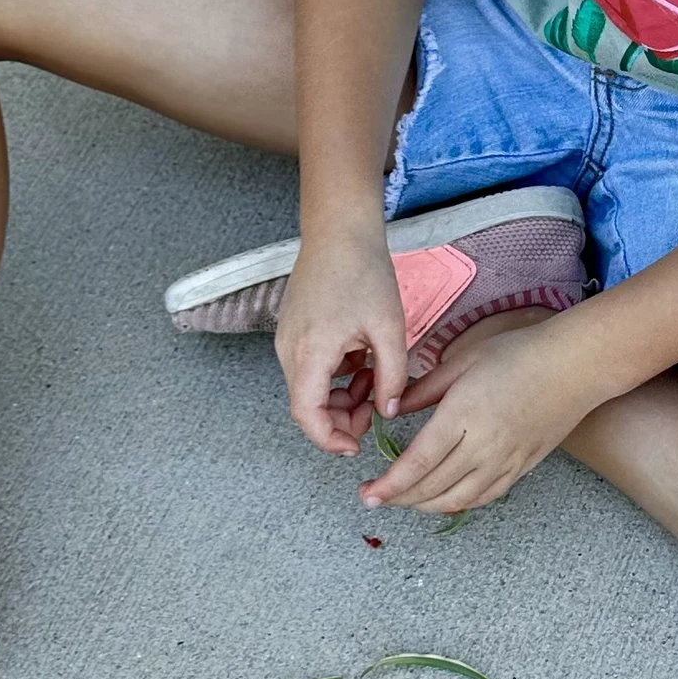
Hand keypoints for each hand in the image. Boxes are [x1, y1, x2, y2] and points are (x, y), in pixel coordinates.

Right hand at [275, 230, 410, 458]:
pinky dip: (333, 376)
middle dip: (340, 417)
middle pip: (306, 406)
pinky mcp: (291, 331)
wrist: (339, 231)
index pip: (306, 415)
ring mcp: (286, 340)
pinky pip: (309, 369)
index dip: (329, 439)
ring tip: (373, 375)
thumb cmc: (363, 272)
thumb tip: (387, 412)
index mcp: (310, 353)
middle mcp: (289, 350)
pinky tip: (360, 358)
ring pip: (308, 388)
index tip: (356, 446)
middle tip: (376, 406)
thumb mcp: (390, 329)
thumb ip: (391, 377)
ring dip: (339, 395)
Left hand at [359, 319, 605, 517]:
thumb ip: (424, 389)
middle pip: (433, 486)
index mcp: (463, 415)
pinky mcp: (522, 467)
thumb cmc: (519, 353)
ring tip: (404, 501)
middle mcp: (483, 445)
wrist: (575, 366)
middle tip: (374, 498)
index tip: (368, 493)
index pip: (418, 462)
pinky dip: (458, 503)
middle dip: (399, 498)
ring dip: (425, 506)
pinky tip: (442, 500)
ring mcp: (505, 460)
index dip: (390, 484)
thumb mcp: (463, 361)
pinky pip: (485, 496)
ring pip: (458, 499)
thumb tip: (393, 408)